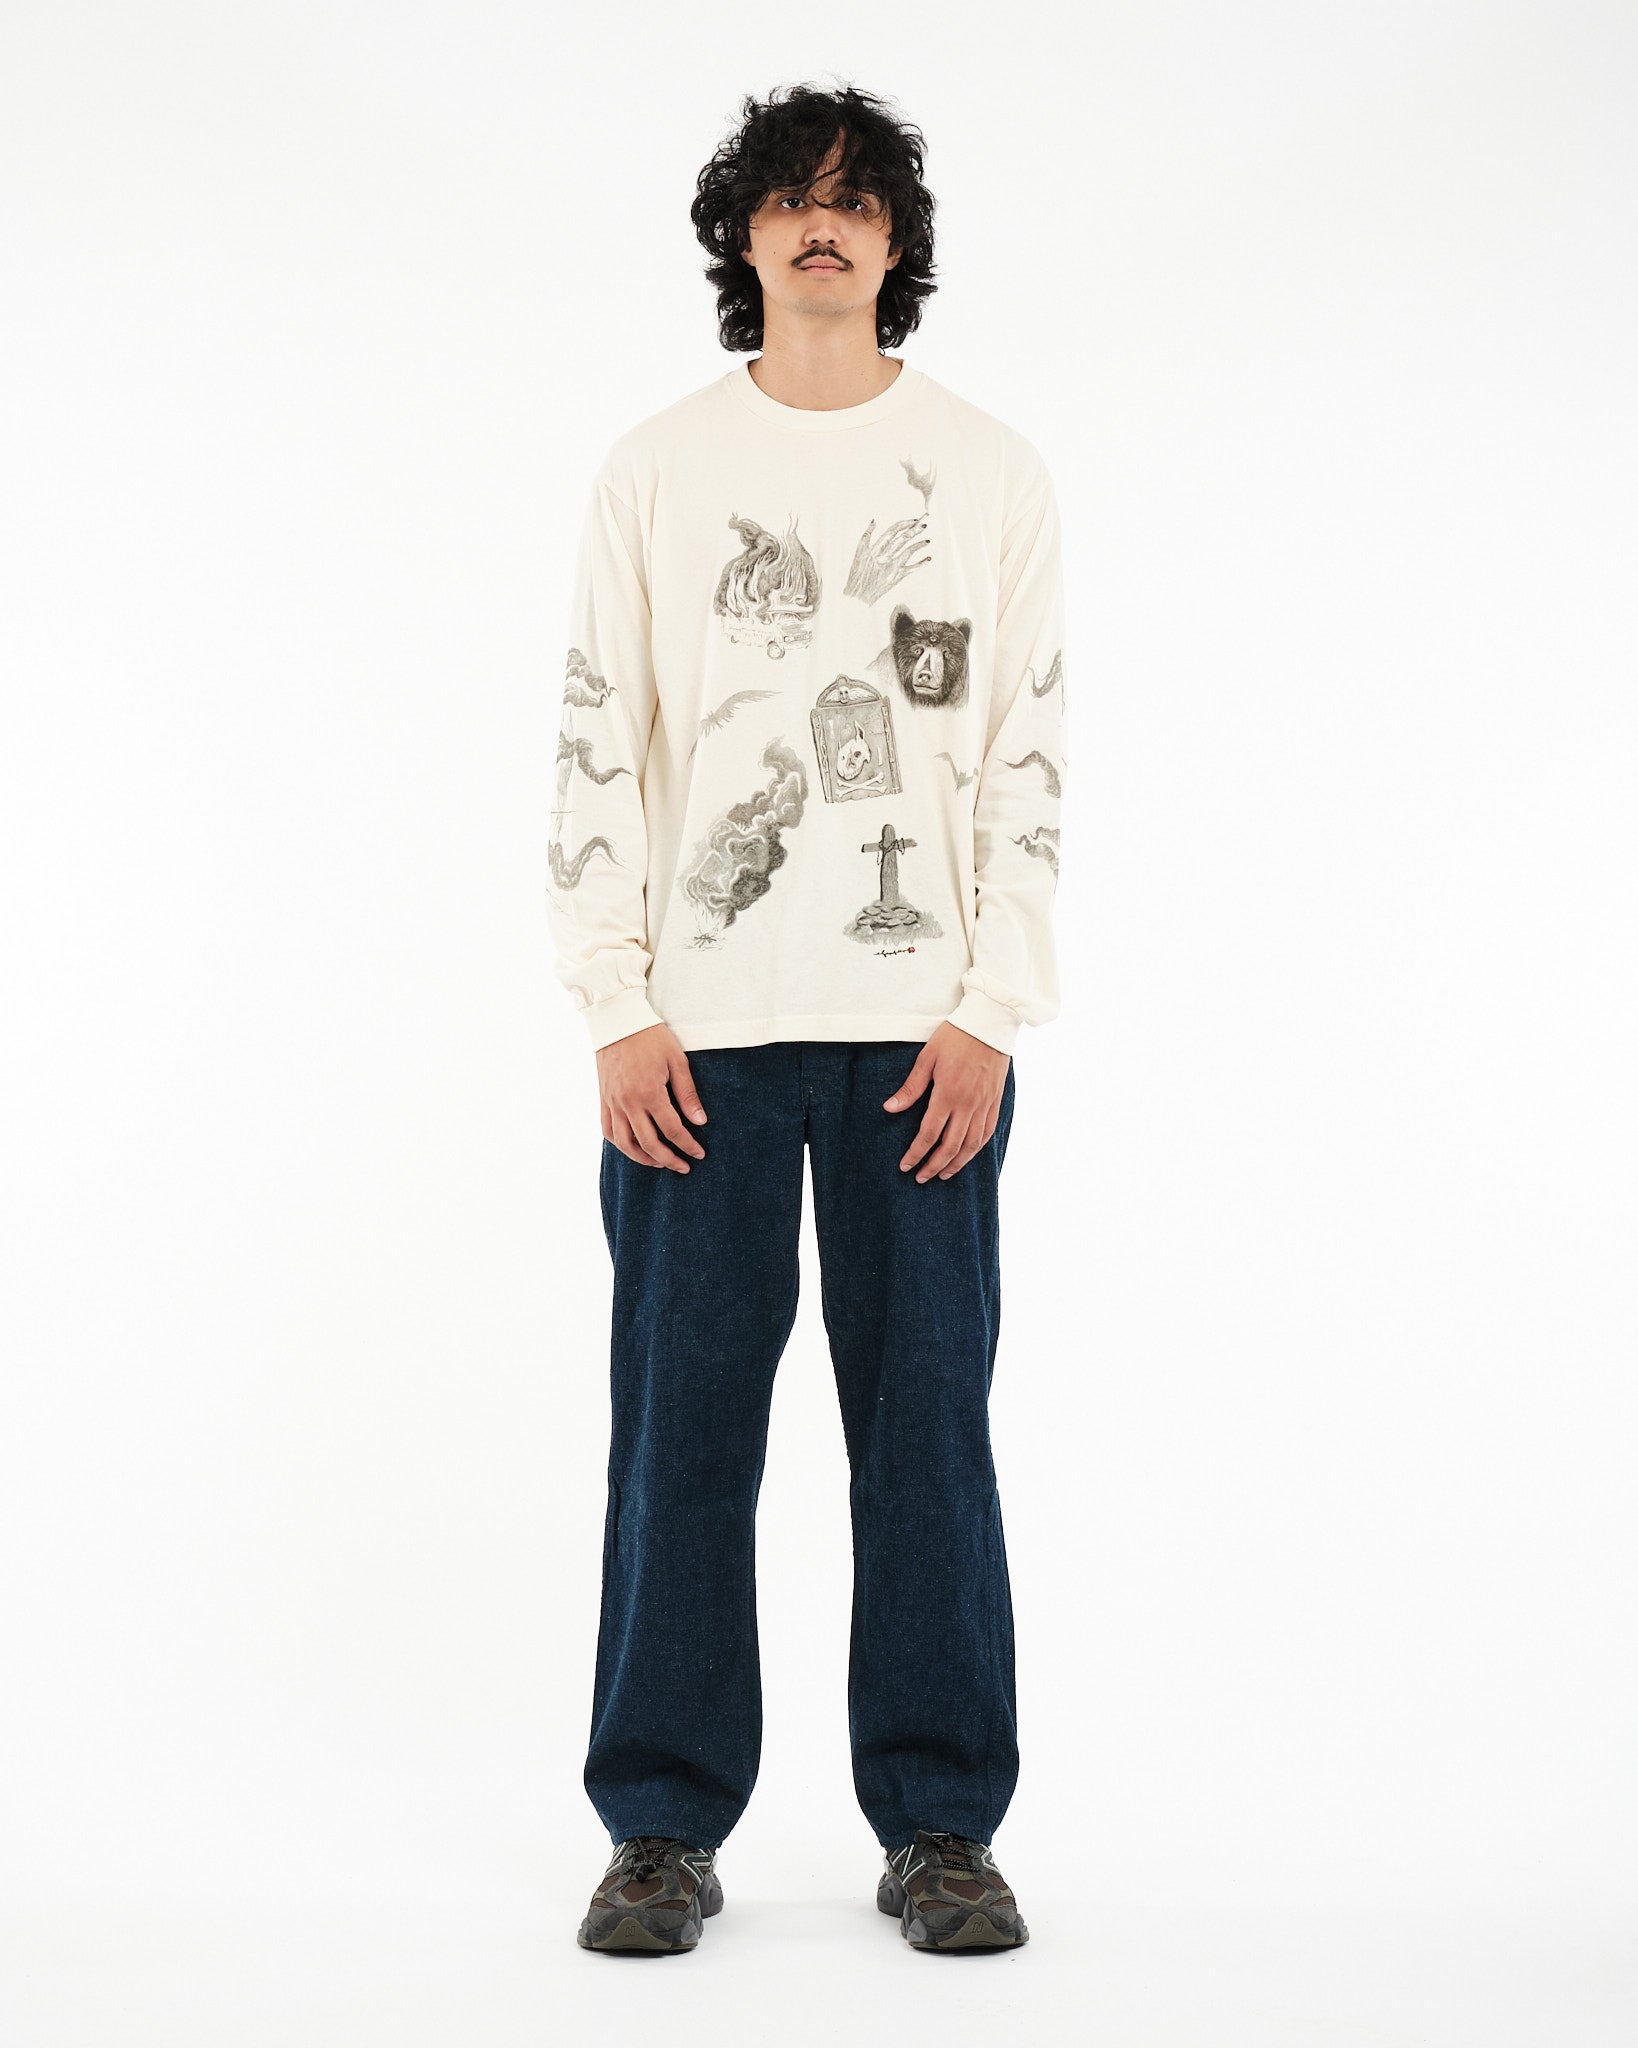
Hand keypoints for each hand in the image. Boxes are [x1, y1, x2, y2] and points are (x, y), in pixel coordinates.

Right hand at [597, 1024, 707, 1171]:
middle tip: (684, 1167)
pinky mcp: (603, 1099)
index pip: (672, 1130)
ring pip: (625, 1144)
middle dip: (669, 1160)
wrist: (617, 1020)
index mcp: (649, 1092)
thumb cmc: (651, 1037)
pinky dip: (621, 1145)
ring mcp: (612, 1102)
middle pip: (649, 1144)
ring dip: (643, 1158)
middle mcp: (628, 1102)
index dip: (688, 1145)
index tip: (699, 1154)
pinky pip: (608, 1131)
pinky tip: (634, 1148)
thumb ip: (687, 1093)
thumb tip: (700, 1122)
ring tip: (660, 1162)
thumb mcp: (676, 1060)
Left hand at [884, 1022, 1008, 1180]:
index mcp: (947, 1094)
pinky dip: (976, 1149)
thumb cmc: (955, 1036)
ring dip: (956, 1163)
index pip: (929, 1134)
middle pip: (950, 1146)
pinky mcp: (995, 1101)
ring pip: (971, 1145)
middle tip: (921, 1178)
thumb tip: (889, 1109)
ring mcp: (984, 1104)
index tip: (905, 1166)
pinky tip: (967, 1155)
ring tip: (943, 1174)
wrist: (989, 1023)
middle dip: (933, 1166)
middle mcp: (968, 1104)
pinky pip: (987, 1132)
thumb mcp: (927, 1058)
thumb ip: (910, 1088)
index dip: (916, 1153)